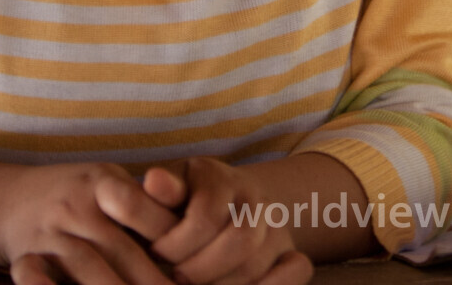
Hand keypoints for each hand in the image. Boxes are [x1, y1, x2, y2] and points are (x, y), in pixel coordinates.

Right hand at [0, 161, 180, 284]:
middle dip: (151, 278)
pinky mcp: (26, 257)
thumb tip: (193, 233)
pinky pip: (45, 279)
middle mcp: (73, 205)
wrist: (6, 201)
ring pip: (88, 267)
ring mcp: (48, 232)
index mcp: (100, 180)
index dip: (166, 236)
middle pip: (119, 247)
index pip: (137, 206)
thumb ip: (144, 203)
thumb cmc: (76, 195)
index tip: (190, 261)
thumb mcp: (108, 185)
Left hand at [141, 158, 312, 284]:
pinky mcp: (289, 250)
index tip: (157, 252)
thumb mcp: (167, 194)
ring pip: (257, 264)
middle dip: (199, 268)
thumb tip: (153, 180)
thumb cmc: (182, 204)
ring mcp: (275, 225)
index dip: (175, 244)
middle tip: (177, 276)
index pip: (206, 216)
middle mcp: (254, 197)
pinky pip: (298, 269)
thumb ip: (159, 194)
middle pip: (241, 239)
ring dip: (222, 284)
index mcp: (219, 177)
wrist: (225, 204)